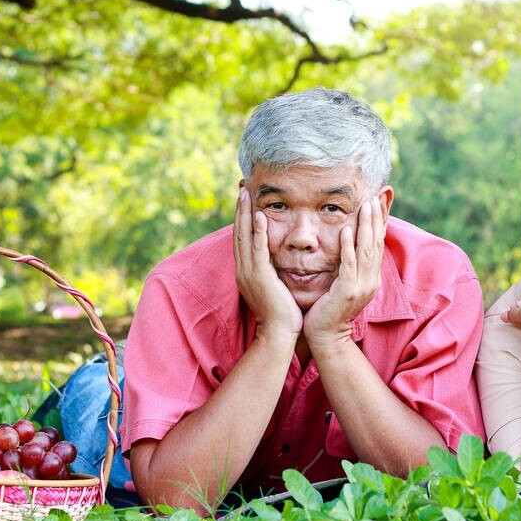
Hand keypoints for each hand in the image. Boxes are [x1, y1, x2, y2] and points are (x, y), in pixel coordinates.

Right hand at [233, 187, 301, 345]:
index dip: (242, 217)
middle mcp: (243, 269)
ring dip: (244, 213)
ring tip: (245, 193)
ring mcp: (249, 273)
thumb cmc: (282, 312)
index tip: (245, 198)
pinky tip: (259, 216)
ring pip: (243, 237)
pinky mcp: (260, 277)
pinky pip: (258, 250)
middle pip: (238, 232)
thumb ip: (272, 269)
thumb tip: (277, 257)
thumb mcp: (274, 285)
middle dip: (239, 209)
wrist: (279, 334)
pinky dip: (257, 232)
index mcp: (246, 271)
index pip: (242, 238)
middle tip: (241, 186)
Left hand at [303, 196, 385, 350]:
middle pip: (376, 243)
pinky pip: (349, 265)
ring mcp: (361, 287)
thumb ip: (349, 266)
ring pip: (366, 250)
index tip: (378, 203)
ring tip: (365, 206)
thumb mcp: (344, 284)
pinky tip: (346, 230)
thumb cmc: (329, 309)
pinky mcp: (346, 292)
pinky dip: (349, 247)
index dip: (379, 223)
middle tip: (374, 197)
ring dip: (366, 226)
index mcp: (371, 278)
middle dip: (375, 219)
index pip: (377, 245)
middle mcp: (371, 280)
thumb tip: (349, 245)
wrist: (326, 336)